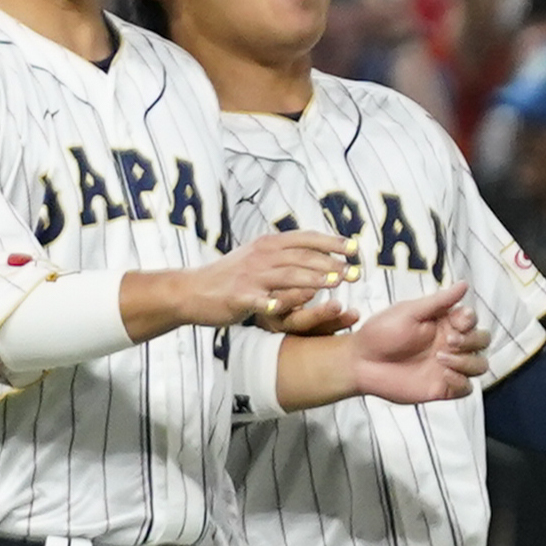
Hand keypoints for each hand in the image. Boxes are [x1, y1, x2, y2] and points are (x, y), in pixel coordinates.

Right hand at [173, 230, 365, 329]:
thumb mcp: (258, 256)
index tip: (354, 248)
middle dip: (331, 264)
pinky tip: (281, 307)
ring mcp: (250, 277)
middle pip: (302, 257)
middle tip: (355, 273)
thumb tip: (319, 250)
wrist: (190, 290)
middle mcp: (261, 256)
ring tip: (336, 284)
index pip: (305, 238)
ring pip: (286, 276)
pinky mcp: (238, 297)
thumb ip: (286, 253)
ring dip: (313, 279)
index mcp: (268, 244)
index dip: (331, 241)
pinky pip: (258, 300)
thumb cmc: (231, 276)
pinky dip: (270, 303)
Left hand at [344, 283, 488, 404]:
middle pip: (482, 342)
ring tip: (441, 358)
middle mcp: (450, 345)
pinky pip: (466, 388)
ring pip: (480, 365)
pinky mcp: (443, 388)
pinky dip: (461, 381)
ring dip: (467, 361)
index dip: (471, 321)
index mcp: (444, 324)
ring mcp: (448, 367)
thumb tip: (464, 284)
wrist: (360, 362)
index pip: (473, 321)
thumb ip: (439, 301)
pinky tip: (444, 375)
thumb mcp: (409, 312)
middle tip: (448, 341)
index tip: (459, 321)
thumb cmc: (380, 333)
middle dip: (472, 341)